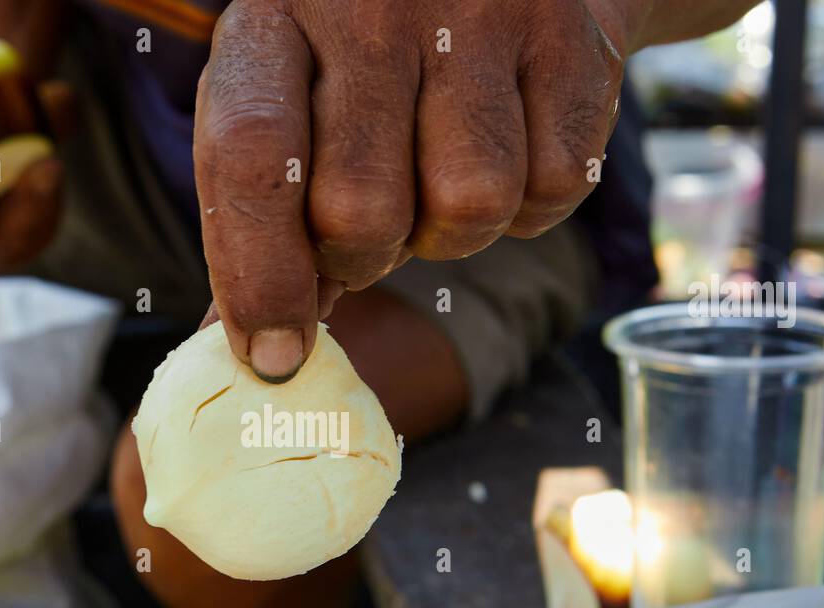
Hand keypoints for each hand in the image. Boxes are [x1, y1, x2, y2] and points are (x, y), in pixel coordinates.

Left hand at [194, 0, 629, 380]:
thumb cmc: (363, 59)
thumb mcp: (287, 104)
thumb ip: (262, 218)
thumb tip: (259, 352)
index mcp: (272, 20)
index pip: (251, 160)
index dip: (260, 276)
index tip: (275, 356)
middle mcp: (371, 6)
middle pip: (363, 211)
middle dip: (364, 257)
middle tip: (371, 227)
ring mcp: (480, 13)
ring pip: (468, 208)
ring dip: (451, 231)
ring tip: (438, 172)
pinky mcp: (572, 40)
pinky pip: (552, 191)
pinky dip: (529, 206)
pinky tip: (507, 150)